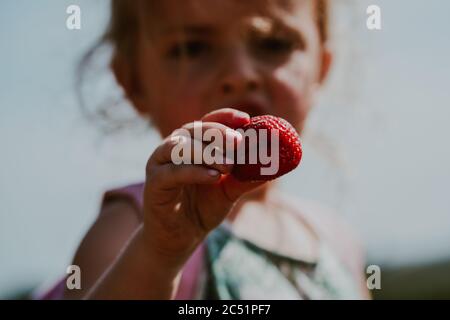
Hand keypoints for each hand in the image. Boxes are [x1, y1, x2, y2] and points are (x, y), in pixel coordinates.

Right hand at [142, 108, 264, 267]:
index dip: (225, 117)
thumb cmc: (203, 208)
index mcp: (193, 144)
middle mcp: (174, 147)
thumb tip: (274, 165)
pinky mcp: (154, 182)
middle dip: (218, 133)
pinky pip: (173, 172)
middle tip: (239, 143)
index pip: (208, 122)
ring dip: (206, 153)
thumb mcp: (229, 191)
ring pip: (180, 146)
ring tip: (228, 166)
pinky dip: (194, 172)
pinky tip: (213, 177)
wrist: (181, 238)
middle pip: (195, 130)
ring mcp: (161, 163)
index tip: (246, 120)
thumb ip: (247, 177)